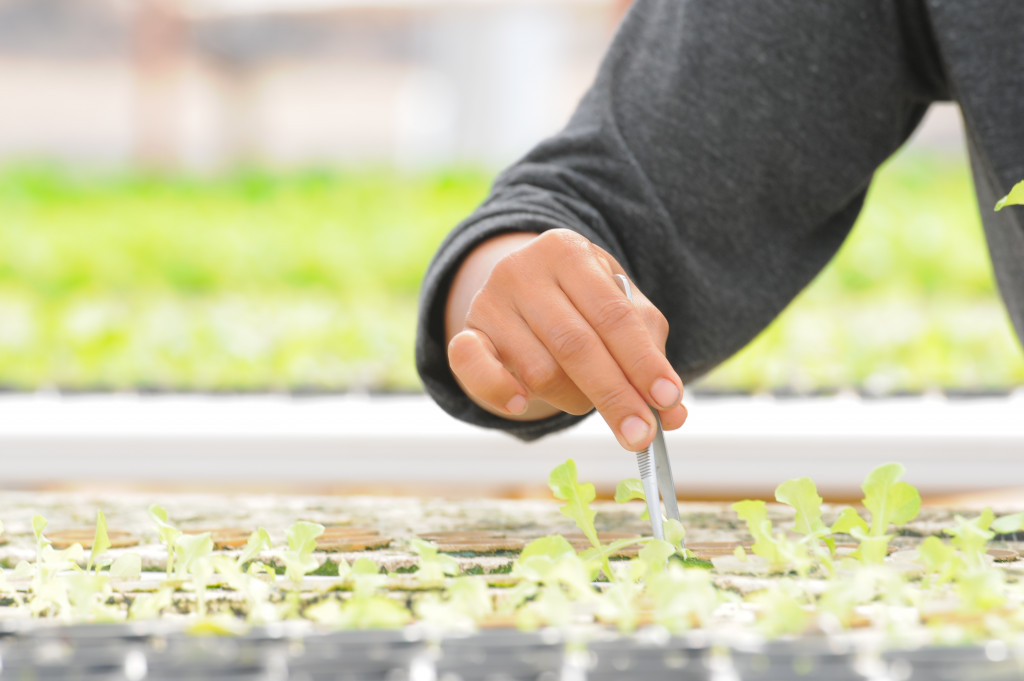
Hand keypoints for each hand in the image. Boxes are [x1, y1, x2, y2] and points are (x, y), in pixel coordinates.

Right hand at [445, 228, 686, 450]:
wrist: (522, 286)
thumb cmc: (582, 302)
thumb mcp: (621, 310)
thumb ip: (649, 356)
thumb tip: (673, 414)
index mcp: (569, 252)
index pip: (613, 314)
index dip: (642, 361)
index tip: (668, 400)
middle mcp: (523, 270)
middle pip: (576, 344)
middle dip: (615, 396)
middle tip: (640, 435)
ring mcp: (488, 301)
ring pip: (539, 370)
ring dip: (573, 399)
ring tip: (586, 399)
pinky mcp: (464, 333)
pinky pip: (474, 369)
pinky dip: (500, 392)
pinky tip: (523, 404)